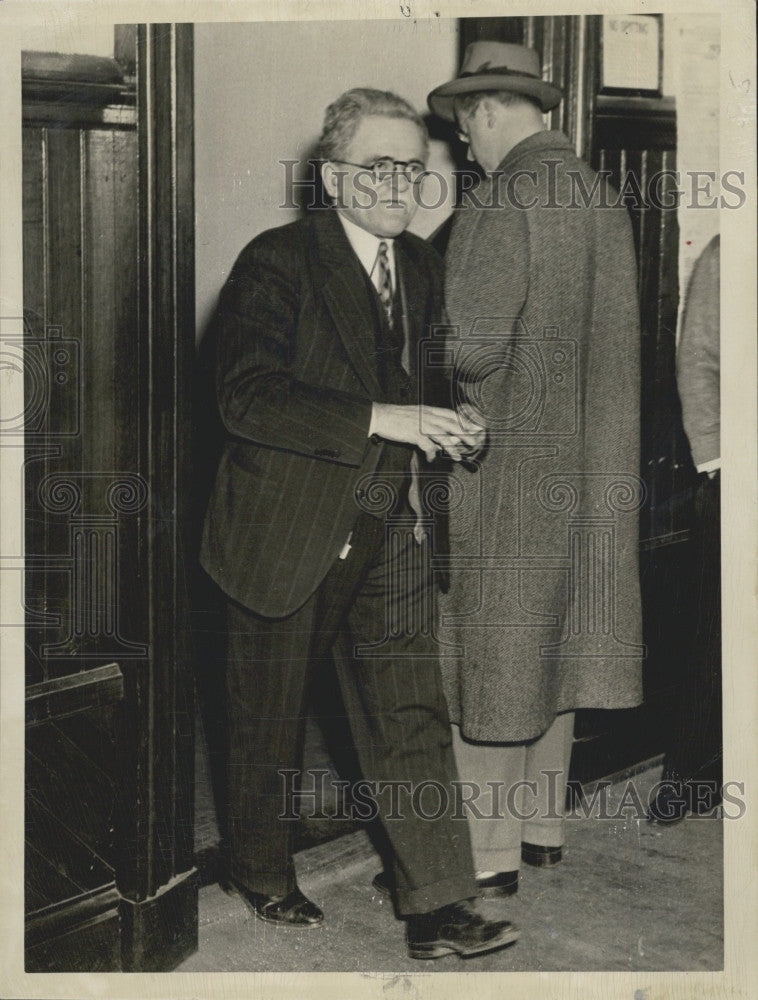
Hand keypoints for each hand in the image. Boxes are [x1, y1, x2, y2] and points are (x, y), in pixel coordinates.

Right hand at [369, 403, 485, 462]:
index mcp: (429, 410)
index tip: (474, 428)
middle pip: (451, 424)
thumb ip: (428, 423)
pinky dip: (431, 453)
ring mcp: (421, 424)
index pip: (451, 414)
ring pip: (442, 436)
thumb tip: (439, 437)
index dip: (464, 422)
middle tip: (473, 443)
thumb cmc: (397, 417)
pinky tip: (432, 459)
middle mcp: (428, 416)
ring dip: (452, 447)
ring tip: (458, 456)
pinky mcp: (413, 433)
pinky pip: (427, 445)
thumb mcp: (416, 415)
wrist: (380, 416)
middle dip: (464, 434)